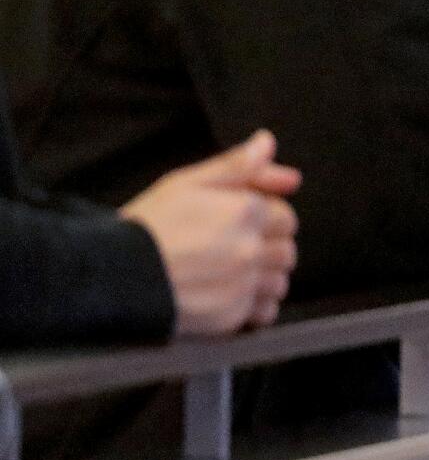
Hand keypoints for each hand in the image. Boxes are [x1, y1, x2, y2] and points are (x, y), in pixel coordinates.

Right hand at [119, 131, 300, 336]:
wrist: (111, 275)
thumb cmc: (147, 225)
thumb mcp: (186, 182)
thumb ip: (236, 165)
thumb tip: (268, 144)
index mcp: (244, 212)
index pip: (285, 216)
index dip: (265, 217)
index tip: (239, 222)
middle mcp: (250, 249)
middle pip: (287, 249)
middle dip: (268, 246)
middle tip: (232, 246)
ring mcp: (242, 285)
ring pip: (280, 281)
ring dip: (265, 277)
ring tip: (230, 271)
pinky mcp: (231, 315)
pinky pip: (265, 312)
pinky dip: (256, 306)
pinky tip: (230, 294)